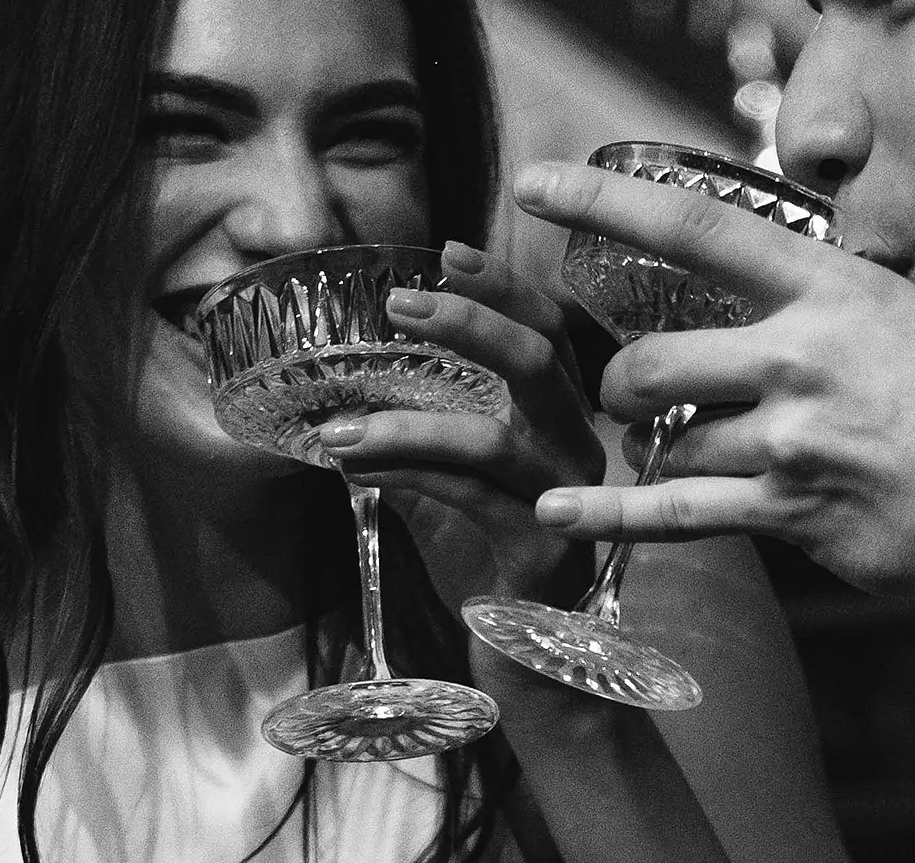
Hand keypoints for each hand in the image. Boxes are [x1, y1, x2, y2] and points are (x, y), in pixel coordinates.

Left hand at [316, 241, 603, 607]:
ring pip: (492, 439)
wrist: (532, 661)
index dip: (505, 288)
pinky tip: (355, 468)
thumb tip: (347, 394)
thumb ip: (424, 435)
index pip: (551, 333)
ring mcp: (565, 501)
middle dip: (471, 322)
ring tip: (336, 425)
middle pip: (541, 363)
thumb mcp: (456, 483)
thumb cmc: (492, 562)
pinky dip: (406, 475)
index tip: (448, 252)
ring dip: (406, 423)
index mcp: (562, 422)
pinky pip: (467, 498)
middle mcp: (577, 452)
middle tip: (397, 304)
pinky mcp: (539, 551)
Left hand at [513, 162, 914, 595]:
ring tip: (686, 454)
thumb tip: (783, 298)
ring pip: (670, 442)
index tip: (536, 184)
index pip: (696, 228)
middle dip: (626, 383)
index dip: (606, 202)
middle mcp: (801, 355)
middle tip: (636, 394)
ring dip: (659, 452)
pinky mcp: (792, 511)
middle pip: (652, 359)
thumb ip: (835, 308)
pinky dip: (613, 516)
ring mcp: (792, 437)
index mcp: (833, 289)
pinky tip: (558, 512)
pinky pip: (679, 514)